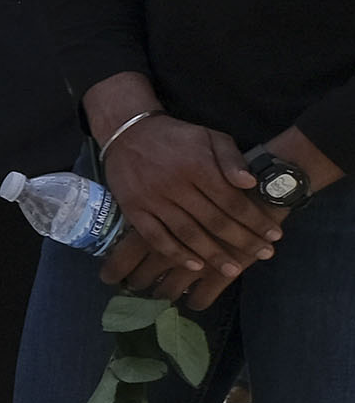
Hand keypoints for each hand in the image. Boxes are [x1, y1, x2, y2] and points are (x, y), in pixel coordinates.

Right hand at [98, 109, 281, 300]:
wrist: (126, 133)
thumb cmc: (175, 137)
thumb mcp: (209, 136)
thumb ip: (231, 159)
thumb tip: (250, 183)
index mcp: (197, 166)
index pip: (232, 200)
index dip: (255, 220)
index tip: (275, 235)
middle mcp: (175, 185)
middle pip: (214, 220)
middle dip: (243, 240)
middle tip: (265, 255)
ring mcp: (152, 200)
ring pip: (187, 233)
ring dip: (213, 254)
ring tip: (234, 269)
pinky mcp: (134, 210)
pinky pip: (156, 237)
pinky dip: (176, 253)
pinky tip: (194, 265)